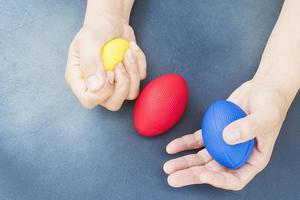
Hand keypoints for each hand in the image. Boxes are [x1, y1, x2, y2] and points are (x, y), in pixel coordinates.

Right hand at [65, 13, 145, 110]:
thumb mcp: (89, 40)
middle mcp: (96, 86)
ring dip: (133, 72)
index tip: (109, 70)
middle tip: (119, 63)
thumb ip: (90, 62)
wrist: (111, 22)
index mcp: (79, 80)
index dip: (103, 90)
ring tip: (127, 53)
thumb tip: (96, 86)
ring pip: (130, 94)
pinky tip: (132, 49)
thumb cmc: (96, 30)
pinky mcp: (128, 78)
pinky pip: (140, 80)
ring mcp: (113, 84)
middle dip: (123, 84)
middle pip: (113, 104)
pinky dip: (140, 63)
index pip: (89, 100)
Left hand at [163, 78, 293, 189]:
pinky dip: (184, 144)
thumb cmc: (271, 104)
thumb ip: (249, 127)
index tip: (204, 175)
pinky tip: (171, 147)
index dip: (219, 181)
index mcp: (253, 159)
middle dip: (192, 175)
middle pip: (213, 171)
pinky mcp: (213, 132)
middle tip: (173, 178)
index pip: (236, 178)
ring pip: (202, 159)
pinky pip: (197, 141)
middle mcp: (236, 155)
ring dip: (184, 163)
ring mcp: (223, 145)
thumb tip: (228, 137)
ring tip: (168, 167)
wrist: (262, 89)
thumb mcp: (266, 116)